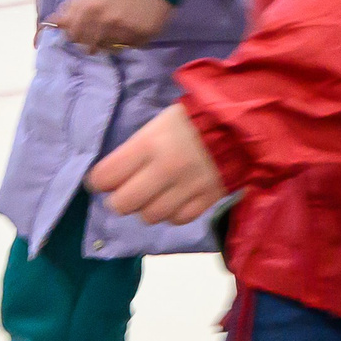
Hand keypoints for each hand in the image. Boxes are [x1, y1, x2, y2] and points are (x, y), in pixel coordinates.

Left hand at [47, 0, 174, 51]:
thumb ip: (75, 6)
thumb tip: (54, 21)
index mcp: (88, 9)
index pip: (71, 35)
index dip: (74, 33)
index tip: (80, 30)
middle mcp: (104, 23)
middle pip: (88, 47)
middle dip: (91, 40)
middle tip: (101, 29)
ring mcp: (123, 32)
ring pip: (108, 49)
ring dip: (110, 41)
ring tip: (119, 27)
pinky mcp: (140, 37)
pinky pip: (128, 46)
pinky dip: (129, 39)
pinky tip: (134, 25)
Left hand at [87, 104, 225, 225]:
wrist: (241, 124)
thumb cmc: (191, 120)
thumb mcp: (158, 124)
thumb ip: (136, 150)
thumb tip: (114, 177)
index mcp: (150, 144)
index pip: (105, 176)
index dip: (99, 180)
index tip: (103, 179)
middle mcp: (166, 168)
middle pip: (124, 203)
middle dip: (120, 199)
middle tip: (127, 191)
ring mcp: (188, 187)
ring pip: (150, 216)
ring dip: (148, 207)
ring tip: (155, 194)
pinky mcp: (207, 199)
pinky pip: (178, 219)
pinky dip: (173, 212)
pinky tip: (176, 199)